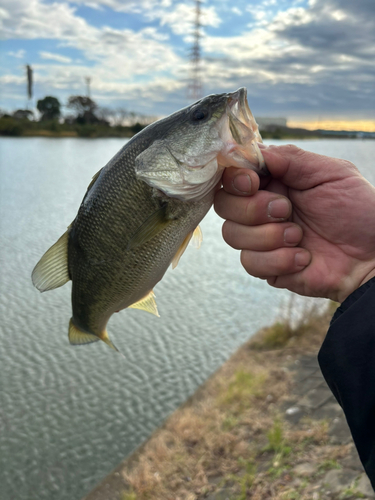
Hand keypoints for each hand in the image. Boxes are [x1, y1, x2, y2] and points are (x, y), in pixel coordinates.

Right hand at [214, 144, 374, 302]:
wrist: (372, 256)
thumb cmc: (358, 211)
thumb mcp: (330, 173)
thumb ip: (290, 158)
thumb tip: (246, 151)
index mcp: (274, 182)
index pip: (232, 175)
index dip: (234, 178)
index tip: (253, 182)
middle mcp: (261, 209)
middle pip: (224, 204)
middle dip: (252, 209)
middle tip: (286, 210)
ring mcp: (261, 239)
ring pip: (232, 234)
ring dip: (268, 236)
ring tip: (300, 236)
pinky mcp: (267, 266)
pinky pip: (250, 263)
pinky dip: (278, 260)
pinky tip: (303, 258)